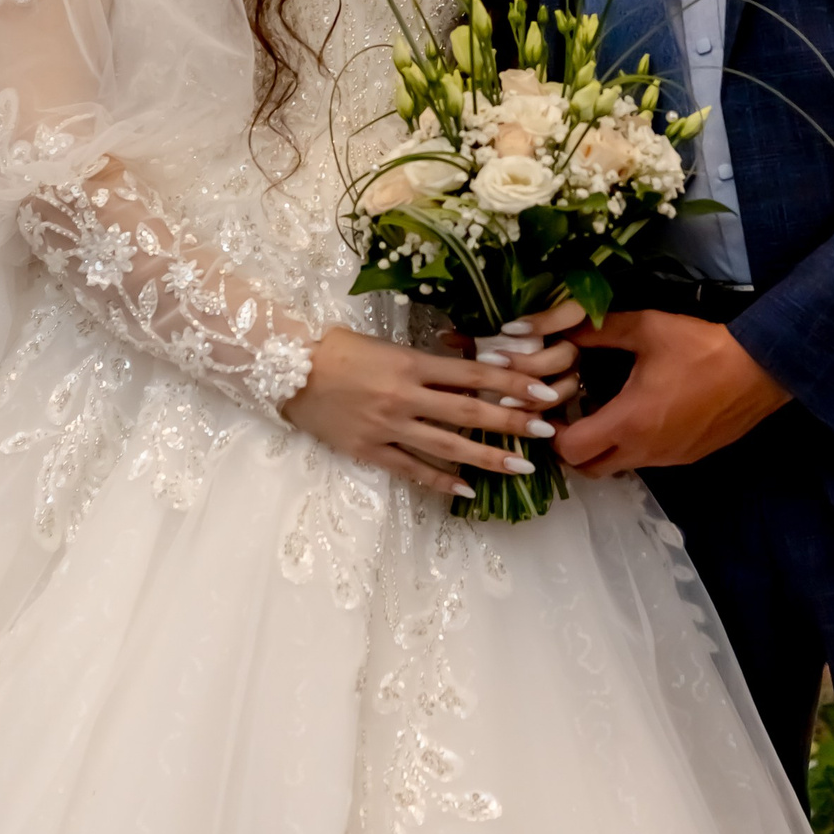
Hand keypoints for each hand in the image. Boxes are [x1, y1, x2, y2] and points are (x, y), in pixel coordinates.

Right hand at [283, 322, 576, 500]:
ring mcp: (387, 426)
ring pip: (447, 446)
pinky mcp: (368, 450)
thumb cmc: (339, 348)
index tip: (543, 391)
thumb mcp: (388, 344)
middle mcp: (404, 396)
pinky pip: (411, 469)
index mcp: (411, 362)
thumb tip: (472, 369)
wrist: (287, 369)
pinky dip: (440, 481)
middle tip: (546, 431)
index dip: (512, 382)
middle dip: (511, 421)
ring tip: (520, 468)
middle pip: (468, 411)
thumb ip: (426, 361)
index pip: (473, 373)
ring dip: (486, 457)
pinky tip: (466, 489)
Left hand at [555, 310, 789, 477]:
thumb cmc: (701, 348)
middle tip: (572, 415)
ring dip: (602, 447)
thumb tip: (560, 327)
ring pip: (617, 467)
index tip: (554, 407)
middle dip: (572, 447)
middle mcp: (643, 451)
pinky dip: (631, 446)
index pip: (571, 450)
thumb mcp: (648, 328)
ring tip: (604, 411)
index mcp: (628, 422)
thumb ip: (600, 330)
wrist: (759, 370)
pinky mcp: (686, 458)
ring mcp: (667, 460)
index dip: (552, 433)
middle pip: (588, 469)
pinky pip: (645, 462)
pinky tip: (641, 415)